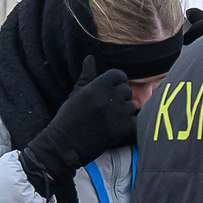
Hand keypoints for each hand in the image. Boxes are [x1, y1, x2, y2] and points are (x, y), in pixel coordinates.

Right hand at [23, 66, 139, 192]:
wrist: (65, 144)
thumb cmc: (69, 117)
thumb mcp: (76, 93)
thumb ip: (87, 76)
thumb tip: (90, 58)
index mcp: (97, 86)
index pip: (118, 75)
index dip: (116, 82)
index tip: (111, 90)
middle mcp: (110, 97)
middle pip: (127, 91)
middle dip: (120, 98)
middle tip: (108, 109)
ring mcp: (119, 113)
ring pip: (132, 107)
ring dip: (125, 113)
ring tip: (110, 120)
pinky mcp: (125, 129)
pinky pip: (136, 122)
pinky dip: (131, 126)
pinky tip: (120, 129)